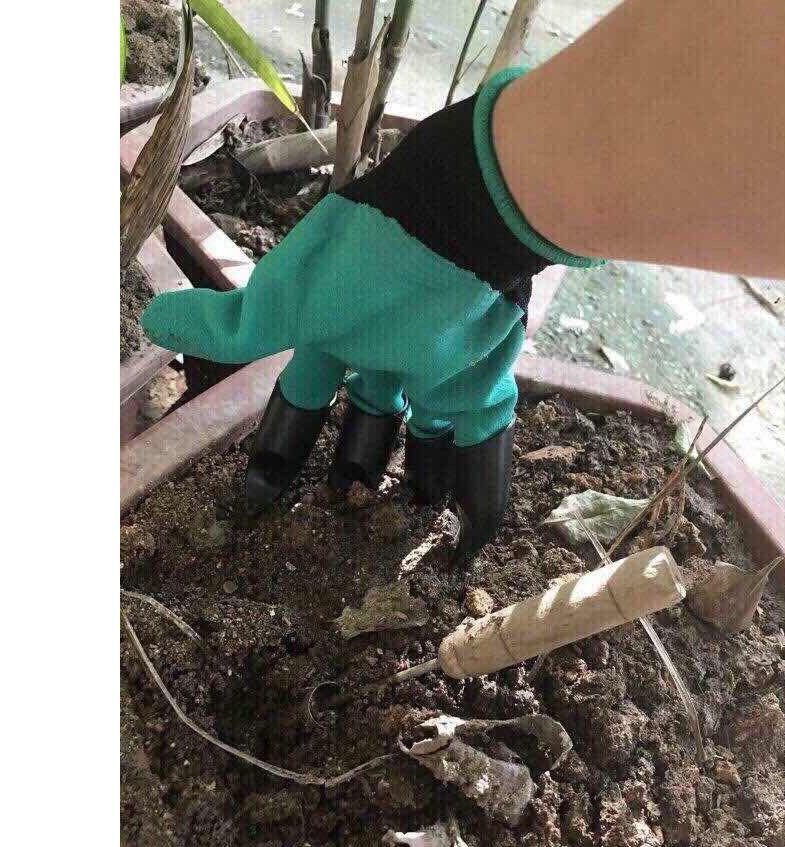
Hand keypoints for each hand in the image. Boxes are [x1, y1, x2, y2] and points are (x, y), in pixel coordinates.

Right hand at [142, 69, 594, 554]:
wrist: (457, 229)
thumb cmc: (364, 267)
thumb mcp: (288, 301)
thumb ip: (231, 326)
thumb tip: (152, 321)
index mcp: (332, 336)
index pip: (301, 398)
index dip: (283, 443)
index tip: (262, 493)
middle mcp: (384, 355)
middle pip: (366, 419)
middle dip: (354, 461)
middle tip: (344, 504)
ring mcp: (436, 371)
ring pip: (422, 434)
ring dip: (414, 476)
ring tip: (408, 518)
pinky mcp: (480, 383)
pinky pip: (479, 442)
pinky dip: (476, 485)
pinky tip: (470, 528)